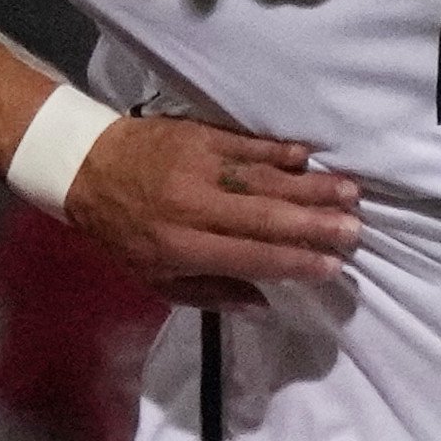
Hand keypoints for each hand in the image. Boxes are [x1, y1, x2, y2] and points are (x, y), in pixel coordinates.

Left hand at [63, 115, 361, 307]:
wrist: (85, 167)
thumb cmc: (123, 233)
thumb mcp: (153, 279)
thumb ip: (209, 293)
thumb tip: (263, 305)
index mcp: (179, 247)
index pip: (248, 256)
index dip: (292, 263)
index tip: (331, 267)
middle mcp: (193, 206)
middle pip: (263, 216)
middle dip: (313, 224)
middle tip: (354, 230)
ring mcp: (198, 165)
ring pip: (263, 177)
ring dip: (310, 185)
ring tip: (350, 192)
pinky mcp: (199, 134)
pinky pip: (247, 144)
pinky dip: (280, 150)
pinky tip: (309, 156)